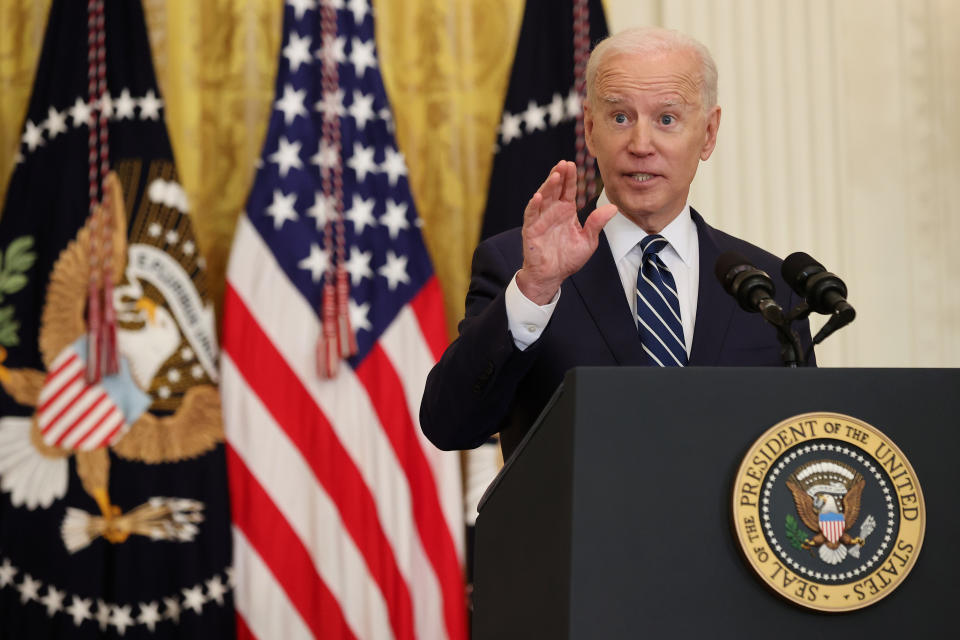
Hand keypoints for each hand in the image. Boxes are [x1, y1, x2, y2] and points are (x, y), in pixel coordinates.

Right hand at [516, 161, 616, 303]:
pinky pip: (531, 215)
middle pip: (555, 189)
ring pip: (543, 198)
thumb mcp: (588, 241)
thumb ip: (597, 223)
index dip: (570, 178)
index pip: (568, 190)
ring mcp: (540, 219)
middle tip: (564, 164)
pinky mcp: (531, 230)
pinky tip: (538, 196)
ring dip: (547, 186)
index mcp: (566, 212)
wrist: (552, 276)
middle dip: (559, 176)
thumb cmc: (568, 259)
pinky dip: (534, 206)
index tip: (573, 164)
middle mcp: (552, 212)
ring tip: (555, 175)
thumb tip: (613, 208)